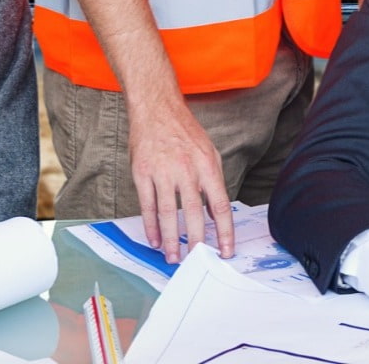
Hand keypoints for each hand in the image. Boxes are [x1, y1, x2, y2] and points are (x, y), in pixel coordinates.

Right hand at [126, 98, 234, 260]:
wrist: (157, 109)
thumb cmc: (185, 132)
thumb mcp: (209, 152)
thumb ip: (213, 181)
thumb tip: (214, 212)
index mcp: (207, 165)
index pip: (220, 204)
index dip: (224, 230)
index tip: (225, 250)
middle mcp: (186, 169)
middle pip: (193, 213)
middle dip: (196, 240)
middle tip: (197, 260)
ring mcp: (162, 172)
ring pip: (168, 213)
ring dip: (171, 239)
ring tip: (174, 257)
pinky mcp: (142, 173)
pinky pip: (147, 205)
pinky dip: (151, 226)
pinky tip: (155, 240)